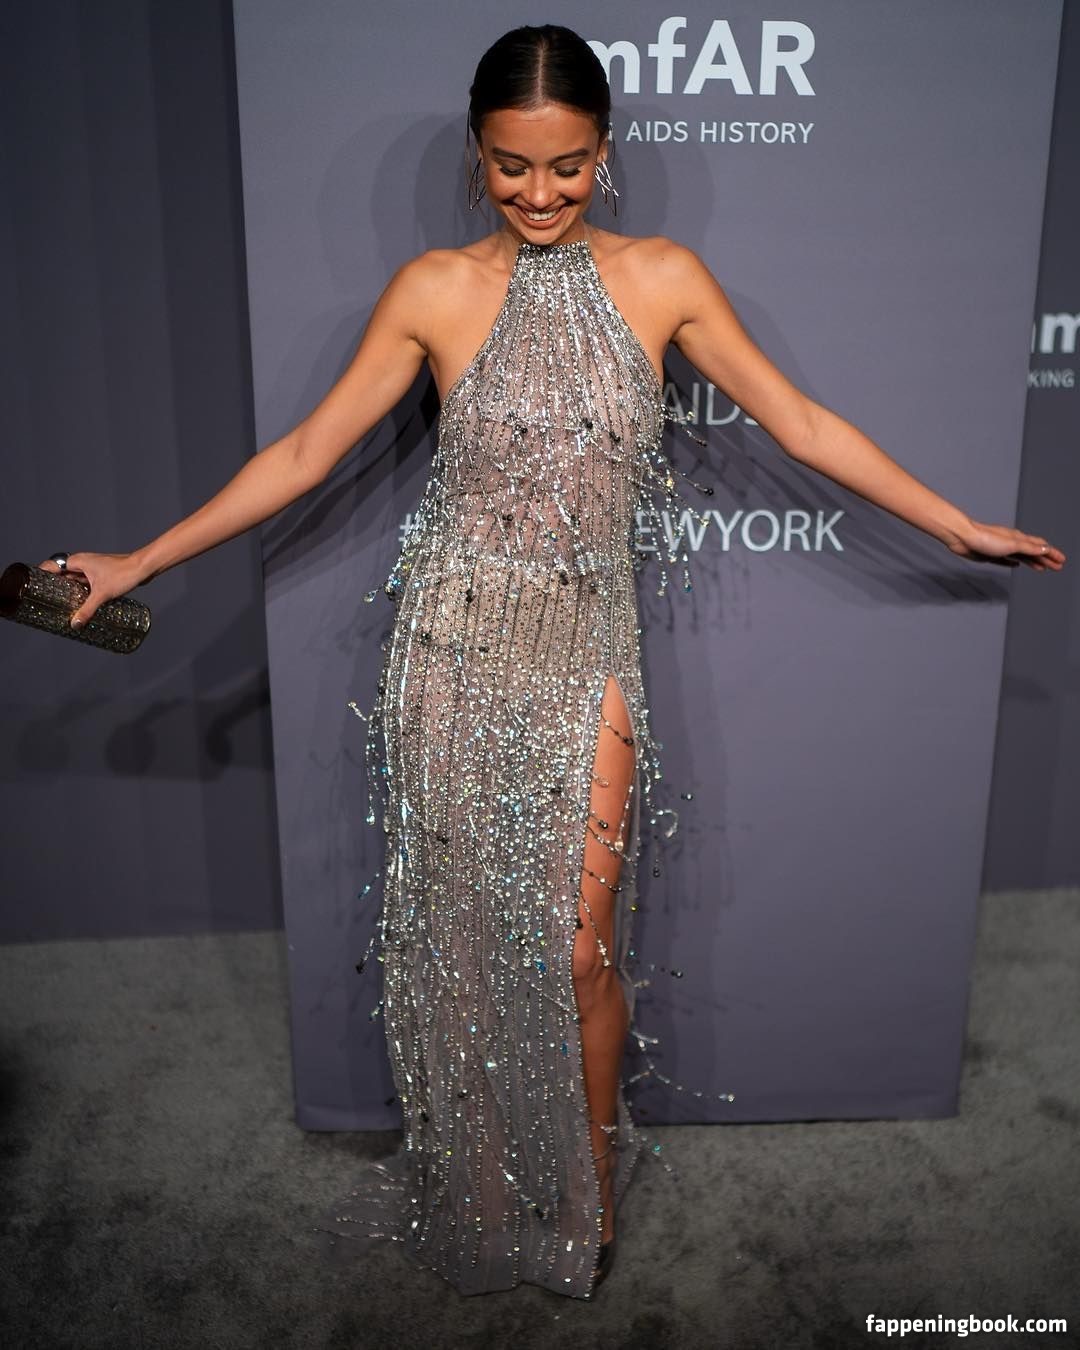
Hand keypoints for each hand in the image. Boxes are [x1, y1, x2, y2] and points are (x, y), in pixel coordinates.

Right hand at [36, 552, 147, 628]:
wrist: (143, 568)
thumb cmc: (123, 574)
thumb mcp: (102, 595)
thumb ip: (87, 610)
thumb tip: (75, 624)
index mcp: (78, 561)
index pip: (52, 566)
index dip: (41, 575)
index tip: (33, 587)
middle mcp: (83, 562)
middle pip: (62, 575)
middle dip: (54, 588)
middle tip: (46, 602)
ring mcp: (92, 569)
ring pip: (75, 581)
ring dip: (69, 592)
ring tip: (60, 606)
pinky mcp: (101, 575)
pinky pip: (86, 584)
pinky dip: (81, 593)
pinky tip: (80, 605)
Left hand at [946, 521, 1066, 572]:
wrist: (963, 538)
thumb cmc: (985, 538)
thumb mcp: (1012, 544)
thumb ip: (1029, 547)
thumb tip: (1046, 549)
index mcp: (1019, 538)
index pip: (1041, 546)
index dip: (1053, 553)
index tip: (1062, 560)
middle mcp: (1011, 542)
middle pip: (1034, 552)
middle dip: (1047, 559)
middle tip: (1057, 567)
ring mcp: (1001, 548)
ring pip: (1022, 556)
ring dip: (1033, 562)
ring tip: (1042, 568)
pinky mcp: (990, 555)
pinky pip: (1006, 560)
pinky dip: (1014, 562)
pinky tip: (1016, 565)